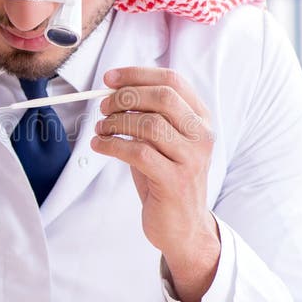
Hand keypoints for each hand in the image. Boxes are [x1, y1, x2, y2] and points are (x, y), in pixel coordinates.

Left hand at [90, 67, 220, 301]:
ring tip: (100, 129)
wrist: (183, 226)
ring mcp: (191, 158)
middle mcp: (201, 135)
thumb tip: (113, 91)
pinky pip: (137, 152)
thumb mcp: (163, 141)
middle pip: (162, 97)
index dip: (137, 75)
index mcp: (200, 118)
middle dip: (125, 97)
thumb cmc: (167, 179)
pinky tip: (100, 145)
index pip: (172, 81)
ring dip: (116, 123)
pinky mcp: (175, 181)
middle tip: (103, 107)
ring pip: (149, 124)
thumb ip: (147, 115)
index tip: (110, 79)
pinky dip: (111, 145)